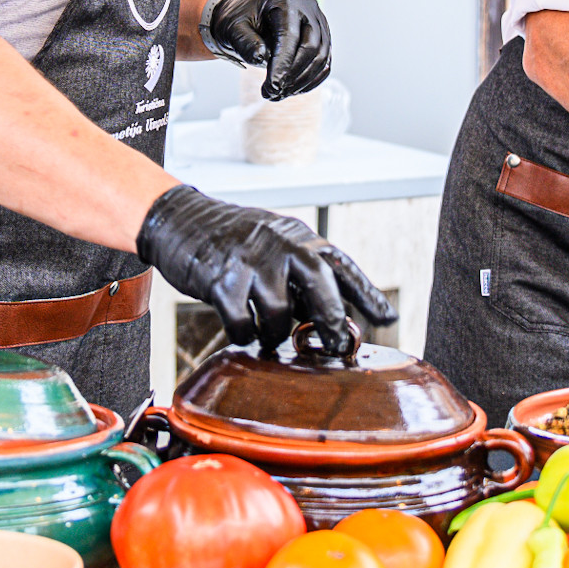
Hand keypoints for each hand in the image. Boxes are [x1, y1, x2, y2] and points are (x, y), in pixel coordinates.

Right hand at [135, 185, 395, 353]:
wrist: (180, 220)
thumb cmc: (235, 241)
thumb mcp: (276, 244)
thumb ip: (301, 275)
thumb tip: (330, 319)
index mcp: (299, 238)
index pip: (341, 265)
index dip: (367, 294)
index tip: (388, 317)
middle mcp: (279, 245)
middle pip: (319, 285)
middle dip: (331, 322)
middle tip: (336, 347)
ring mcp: (250, 262)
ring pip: (278, 315)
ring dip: (275, 334)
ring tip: (267, 333)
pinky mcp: (220, 280)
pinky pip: (242, 325)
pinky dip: (244, 335)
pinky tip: (240, 329)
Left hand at [200, 0, 332, 100]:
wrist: (246, 16)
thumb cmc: (239, 19)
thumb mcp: (233, 27)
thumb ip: (244, 41)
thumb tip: (260, 57)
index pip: (290, 36)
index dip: (283, 64)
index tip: (272, 87)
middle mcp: (307, 8)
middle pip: (311, 47)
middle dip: (292, 76)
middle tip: (272, 93)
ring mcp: (319, 22)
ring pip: (321, 58)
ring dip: (301, 82)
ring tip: (278, 94)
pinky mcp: (322, 38)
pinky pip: (324, 63)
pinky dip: (310, 81)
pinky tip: (291, 90)